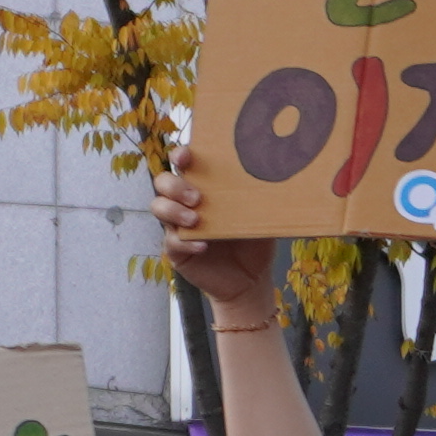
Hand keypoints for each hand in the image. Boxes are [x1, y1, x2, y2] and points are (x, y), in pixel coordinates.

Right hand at [153, 163, 275, 320]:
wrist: (251, 279)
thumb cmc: (253, 241)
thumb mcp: (259, 215)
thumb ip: (259, 197)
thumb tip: (276, 175)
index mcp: (204, 187)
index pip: (184, 164)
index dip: (180, 155)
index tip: (186, 156)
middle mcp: (185, 203)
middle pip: (163, 182)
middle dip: (175, 185)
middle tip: (197, 198)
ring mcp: (177, 226)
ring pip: (158, 207)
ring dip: (174, 210)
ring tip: (195, 220)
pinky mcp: (177, 250)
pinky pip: (172, 242)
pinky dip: (186, 242)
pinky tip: (203, 246)